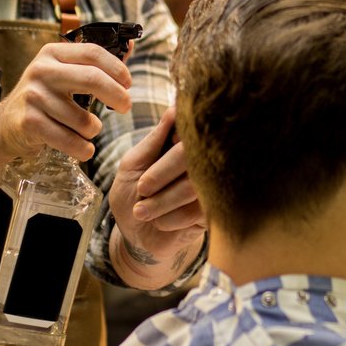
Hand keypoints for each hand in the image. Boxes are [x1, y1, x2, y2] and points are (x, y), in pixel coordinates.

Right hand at [0, 41, 132, 161]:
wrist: (4, 125)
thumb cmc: (43, 98)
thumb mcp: (63, 73)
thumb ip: (94, 63)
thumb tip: (130, 44)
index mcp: (52, 53)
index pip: (93, 53)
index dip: (117, 68)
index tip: (128, 83)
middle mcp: (41, 70)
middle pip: (92, 79)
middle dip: (117, 95)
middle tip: (126, 107)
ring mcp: (33, 96)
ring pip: (84, 119)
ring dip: (94, 130)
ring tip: (87, 131)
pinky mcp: (29, 122)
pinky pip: (70, 140)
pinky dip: (83, 149)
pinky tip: (83, 148)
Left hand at [108, 108, 205, 272]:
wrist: (135, 236)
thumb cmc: (132, 195)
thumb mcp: (132, 165)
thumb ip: (153, 141)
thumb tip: (174, 110)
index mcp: (181, 143)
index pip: (189, 127)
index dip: (173, 136)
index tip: (155, 155)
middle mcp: (200, 161)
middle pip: (190, 155)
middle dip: (161, 174)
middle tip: (142, 188)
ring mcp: (210, 186)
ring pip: (193, 186)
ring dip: (162, 201)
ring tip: (141, 210)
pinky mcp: (213, 212)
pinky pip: (197, 211)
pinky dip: (172, 218)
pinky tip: (160, 222)